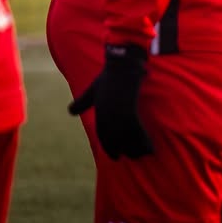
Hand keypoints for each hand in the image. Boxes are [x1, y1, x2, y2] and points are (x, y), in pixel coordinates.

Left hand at [69, 43, 152, 159]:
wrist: (122, 65)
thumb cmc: (110, 76)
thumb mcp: (94, 90)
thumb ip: (83, 101)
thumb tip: (71, 111)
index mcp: (100, 112)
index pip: (103, 134)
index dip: (110, 146)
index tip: (116, 156)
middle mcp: (106, 116)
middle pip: (115, 139)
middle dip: (124, 149)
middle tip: (133, 157)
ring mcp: (117, 114)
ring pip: (126, 138)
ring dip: (136, 147)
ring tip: (144, 154)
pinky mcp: (128, 111)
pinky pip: (136, 130)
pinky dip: (143, 140)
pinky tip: (150, 146)